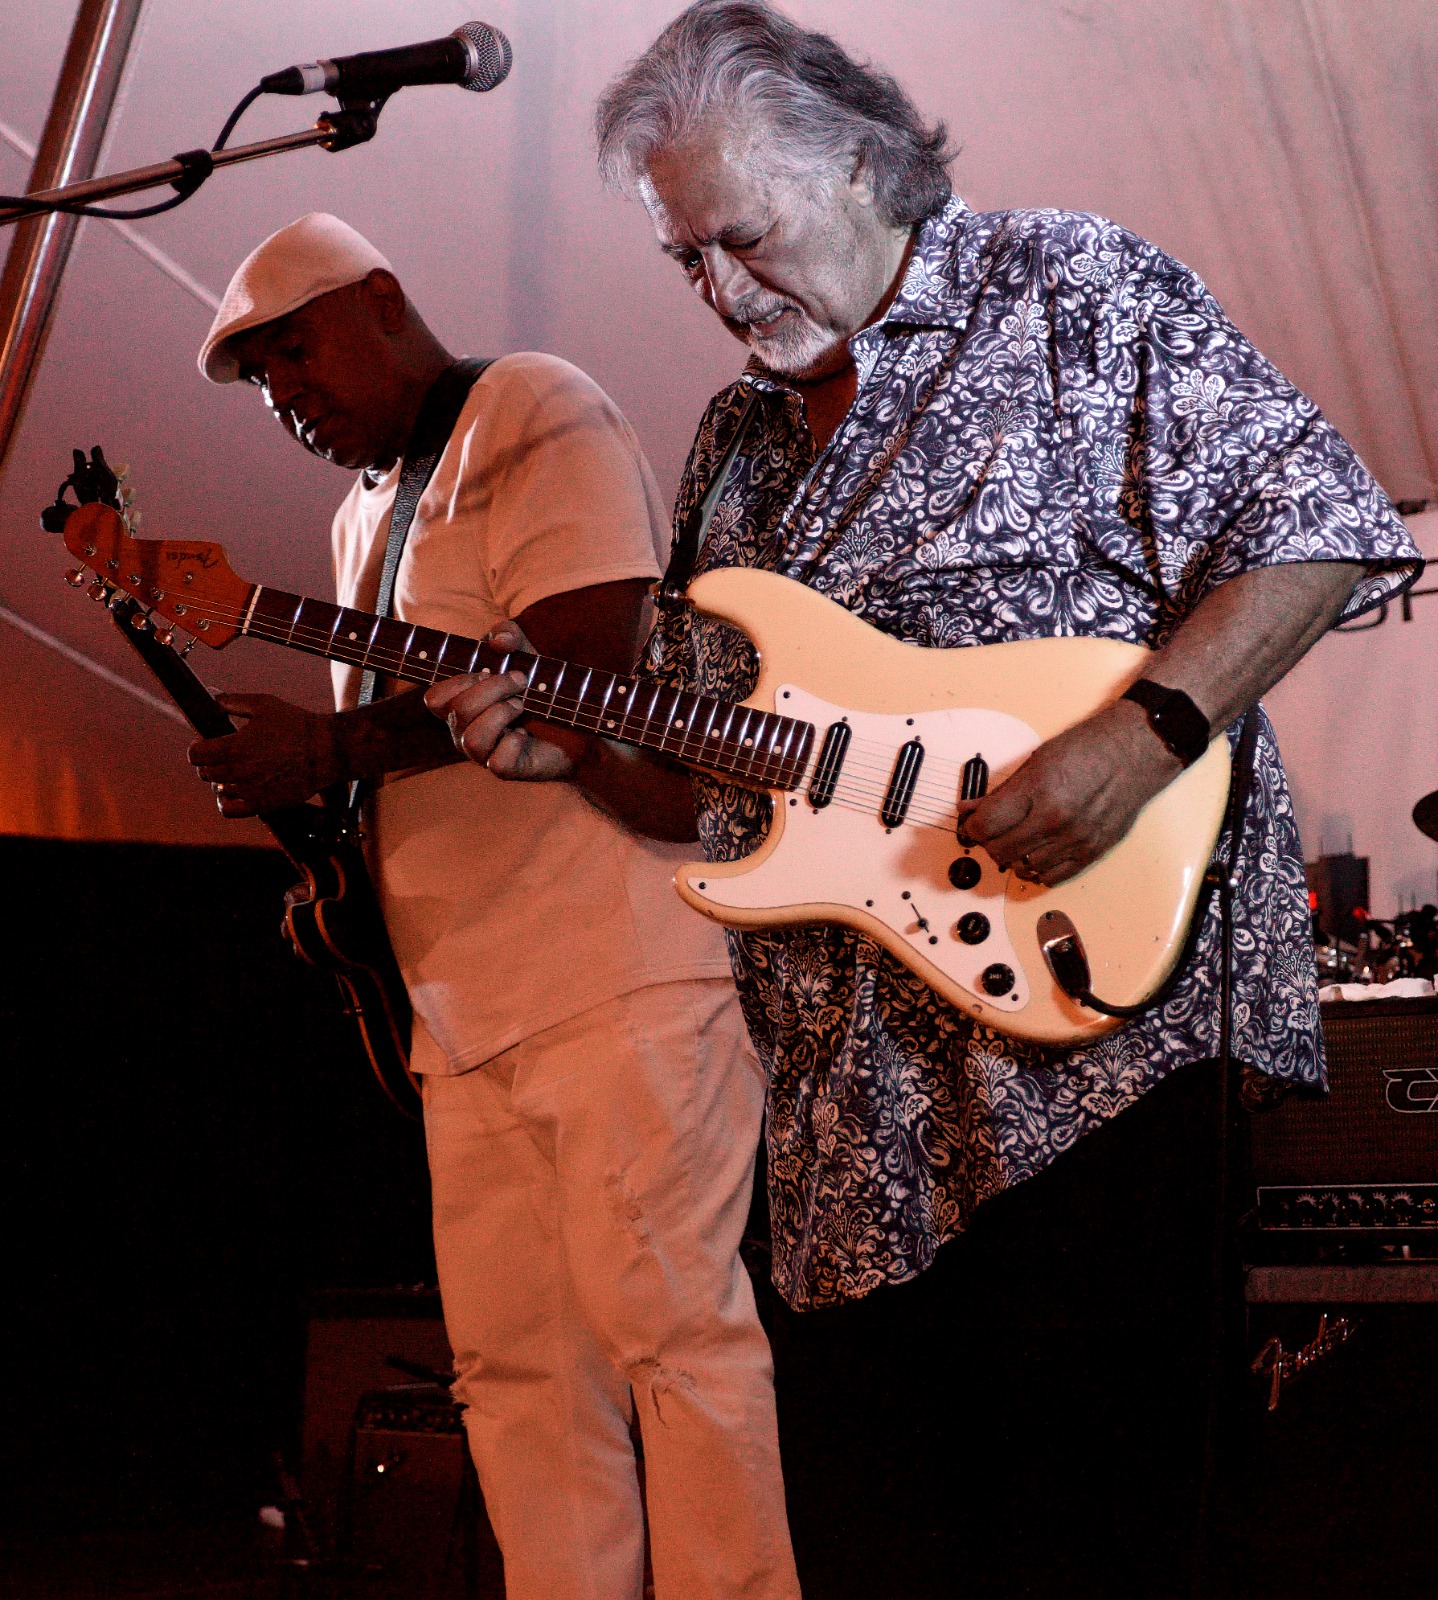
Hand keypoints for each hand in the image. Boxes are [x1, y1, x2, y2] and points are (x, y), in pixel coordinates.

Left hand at [188, 693, 340, 816]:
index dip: (198, 748)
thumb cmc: (297, 725)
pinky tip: (235, 791)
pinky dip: (226, 802)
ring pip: (218, 790)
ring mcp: (250, 790)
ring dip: (222, 780)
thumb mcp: (264, 704)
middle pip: (204, 773)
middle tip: (224, 756)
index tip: (206, 745)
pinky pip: (229, 810)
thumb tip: (213, 698)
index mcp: (235, 747)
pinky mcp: (262, 804)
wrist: (326, 751)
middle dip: (210, 763)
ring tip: (237, 771)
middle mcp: (239, 771)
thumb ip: (233, 701)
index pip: (195, 755)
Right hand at [424, 622, 583, 781]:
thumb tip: (499, 641)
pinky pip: (499, 761)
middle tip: (522, 681)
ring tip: (523, 706)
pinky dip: (515, 743)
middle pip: (458, 711)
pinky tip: (526, 736)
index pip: (436, 698)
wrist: (579, 722)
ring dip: (502, 713)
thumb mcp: (526, 654)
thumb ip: (509, 636)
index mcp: (462, 706)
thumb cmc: (542, 689)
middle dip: (494, 687)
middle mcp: (465, 732)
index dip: (459, 681)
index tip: (489, 670)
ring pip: (472, 739)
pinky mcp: (507, 770)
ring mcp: (484, 754)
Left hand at [957, 700, 1183, 885]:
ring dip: (1011, 857)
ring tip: (1013, 840)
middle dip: (988, 841)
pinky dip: (1035, 870)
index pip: (986, 825)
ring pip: (1022, 869)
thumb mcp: (1036, 760)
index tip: (971, 822)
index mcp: (1038, 790)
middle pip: (1000, 850)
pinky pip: (1050, 877)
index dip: (971, 826)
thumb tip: (971, 809)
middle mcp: (1056, 819)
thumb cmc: (1089, 749)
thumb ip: (1002, 791)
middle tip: (989, 830)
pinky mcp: (1091, 853)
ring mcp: (1075, 839)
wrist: (1135, 752)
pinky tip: (1033, 854)